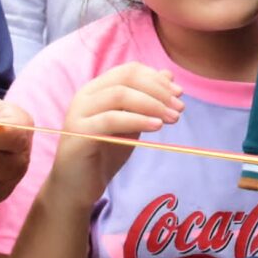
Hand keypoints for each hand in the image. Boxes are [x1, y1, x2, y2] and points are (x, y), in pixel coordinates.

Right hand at [51, 63, 183, 202]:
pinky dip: (138, 120)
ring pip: (119, 96)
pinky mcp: (79, 133)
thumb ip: (146, 100)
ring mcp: (79, 113)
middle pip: (126, 79)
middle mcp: (85, 96)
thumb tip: (168, 75)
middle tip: (180, 108)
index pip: (129, 70)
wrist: (78, 187)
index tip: (178, 94)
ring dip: (152, 104)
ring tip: (173, 118)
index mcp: (96, 89)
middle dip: (158, 90)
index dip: (156, 79)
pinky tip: (157, 126)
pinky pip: (111, 120)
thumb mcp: (131, 124)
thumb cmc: (104, 153)